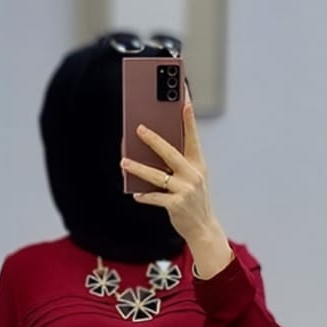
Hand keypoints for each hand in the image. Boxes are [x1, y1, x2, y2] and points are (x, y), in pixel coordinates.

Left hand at [119, 86, 232, 274]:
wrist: (203, 226)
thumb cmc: (193, 199)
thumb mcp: (192, 178)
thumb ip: (178, 165)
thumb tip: (153, 153)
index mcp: (198, 163)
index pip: (193, 137)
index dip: (189, 119)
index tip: (184, 100)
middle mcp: (193, 173)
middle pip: (170, 152)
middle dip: (154, 139)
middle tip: (139, 128)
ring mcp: (185, 189)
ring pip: (157, 175)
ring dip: (138, 168)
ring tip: (123, 162)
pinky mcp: (176, 205)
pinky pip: (155, 197)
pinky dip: (144, 196)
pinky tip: (135, 194)